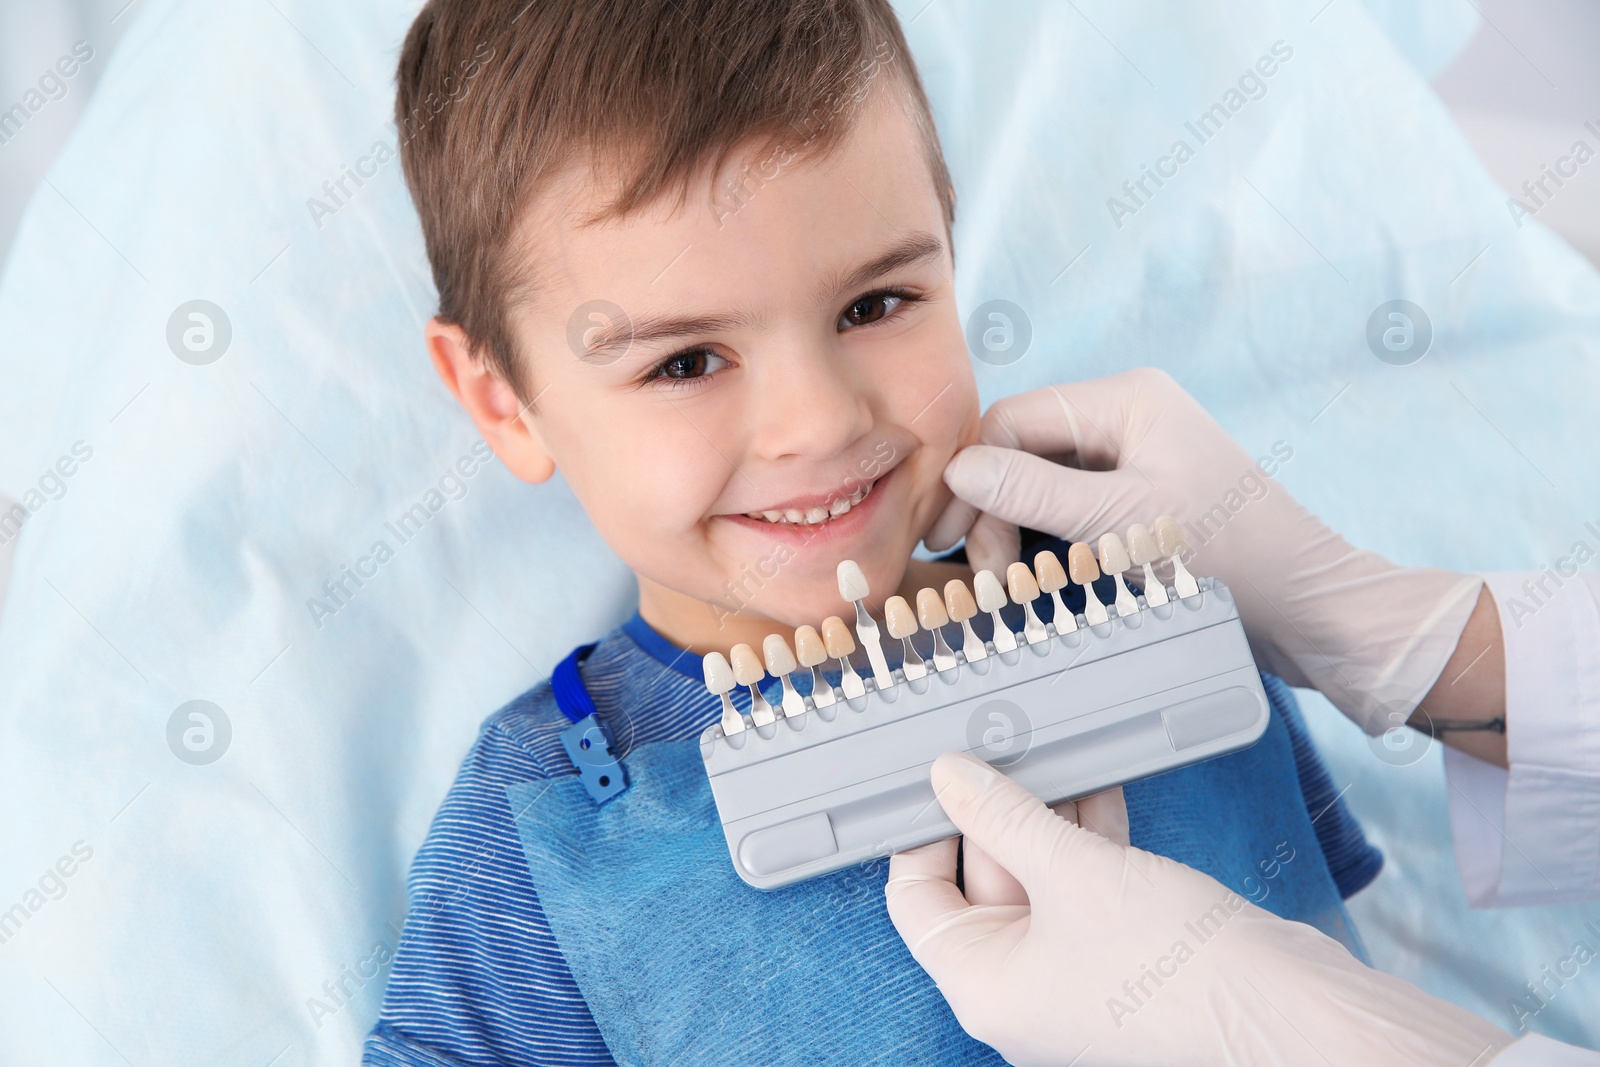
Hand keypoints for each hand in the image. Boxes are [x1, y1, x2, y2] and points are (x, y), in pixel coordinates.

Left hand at [885, 751, 1514, 1066]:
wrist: (1290, 1014)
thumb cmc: (1177, 970)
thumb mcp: (1072, 871)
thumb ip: (1005, 816)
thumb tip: (948, 776)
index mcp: (984, 986)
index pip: (918, 901)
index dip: (920, 833)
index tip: (934, 775)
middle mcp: (1023, 988)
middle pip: (981, 883)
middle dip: (994, 812)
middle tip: (997, 743)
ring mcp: (1075, 975)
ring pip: (1039, 880)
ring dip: (1045, 817)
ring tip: (1047, 750)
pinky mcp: (1126, 957)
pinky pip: (1086, 889)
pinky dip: (1088, 840)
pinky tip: (1097, 787)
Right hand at [924, 369, 1482, 735]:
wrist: (1310, 611)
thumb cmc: (1233, 556)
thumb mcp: (1122, 521)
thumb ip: (1034, 491)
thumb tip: (957, 469)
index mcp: (1126, 400)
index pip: (1012, 420)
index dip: (971, 475)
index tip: (947, 538)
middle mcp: (1127, 417)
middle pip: (1022, 451)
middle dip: (994, 510)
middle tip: (988, 576)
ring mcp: (1135, 459)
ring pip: (1041, 485)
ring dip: (1016, 531)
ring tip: (1010, 585)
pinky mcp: (1141, 500)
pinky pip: (1070, 509)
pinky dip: (1047, 542)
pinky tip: (1038, 578)